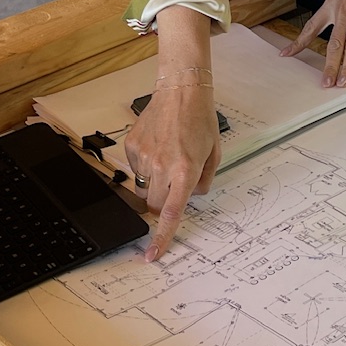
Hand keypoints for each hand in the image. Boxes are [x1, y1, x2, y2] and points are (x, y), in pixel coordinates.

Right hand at [121, 77, 221, 259]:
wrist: (181, 90)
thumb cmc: (200, 120)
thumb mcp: (213, 155)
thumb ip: (204, 181)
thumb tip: (191, 197)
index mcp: (185, 171)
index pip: (170, 213)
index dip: (161, 237)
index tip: (152, 254)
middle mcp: (161, 166)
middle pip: (153, 205)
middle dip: (162, 203)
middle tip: (174, 184)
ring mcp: (143, 156)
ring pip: (143, 188)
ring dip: (155, 182)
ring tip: (168, 156)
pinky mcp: (131, 147)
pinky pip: (135, 169)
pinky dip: (146, 165)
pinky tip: (158, 146)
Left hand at [286, 0, 345, 86]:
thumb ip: (340, 6)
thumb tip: (339, 20)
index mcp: (331, 4)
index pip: (310, 27)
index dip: (298, 43)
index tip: (285, 55)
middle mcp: (343, 11)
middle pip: (333, 44)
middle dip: (328, 66)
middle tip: (325, 83)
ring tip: (343, 83)